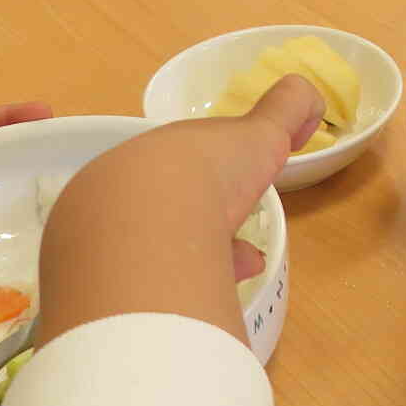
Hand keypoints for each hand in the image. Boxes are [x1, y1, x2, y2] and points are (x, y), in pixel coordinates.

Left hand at [35, 76, 324, 350]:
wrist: (147, 230)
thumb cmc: (205, 174)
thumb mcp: (259, 134)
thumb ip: (286, 110)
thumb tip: (308, 102)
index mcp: (152, 156)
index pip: (182, 166)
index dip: (219, 179)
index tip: (247, 198)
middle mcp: (119, 194)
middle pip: (165, 210)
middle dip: (208, 225)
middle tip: (243, 246)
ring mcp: (101, 243)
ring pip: (150, 253)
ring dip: (197, 261)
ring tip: (237, 274)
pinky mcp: (97, 289)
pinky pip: (140, 290)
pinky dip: (176, 292)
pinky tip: (206, 303)